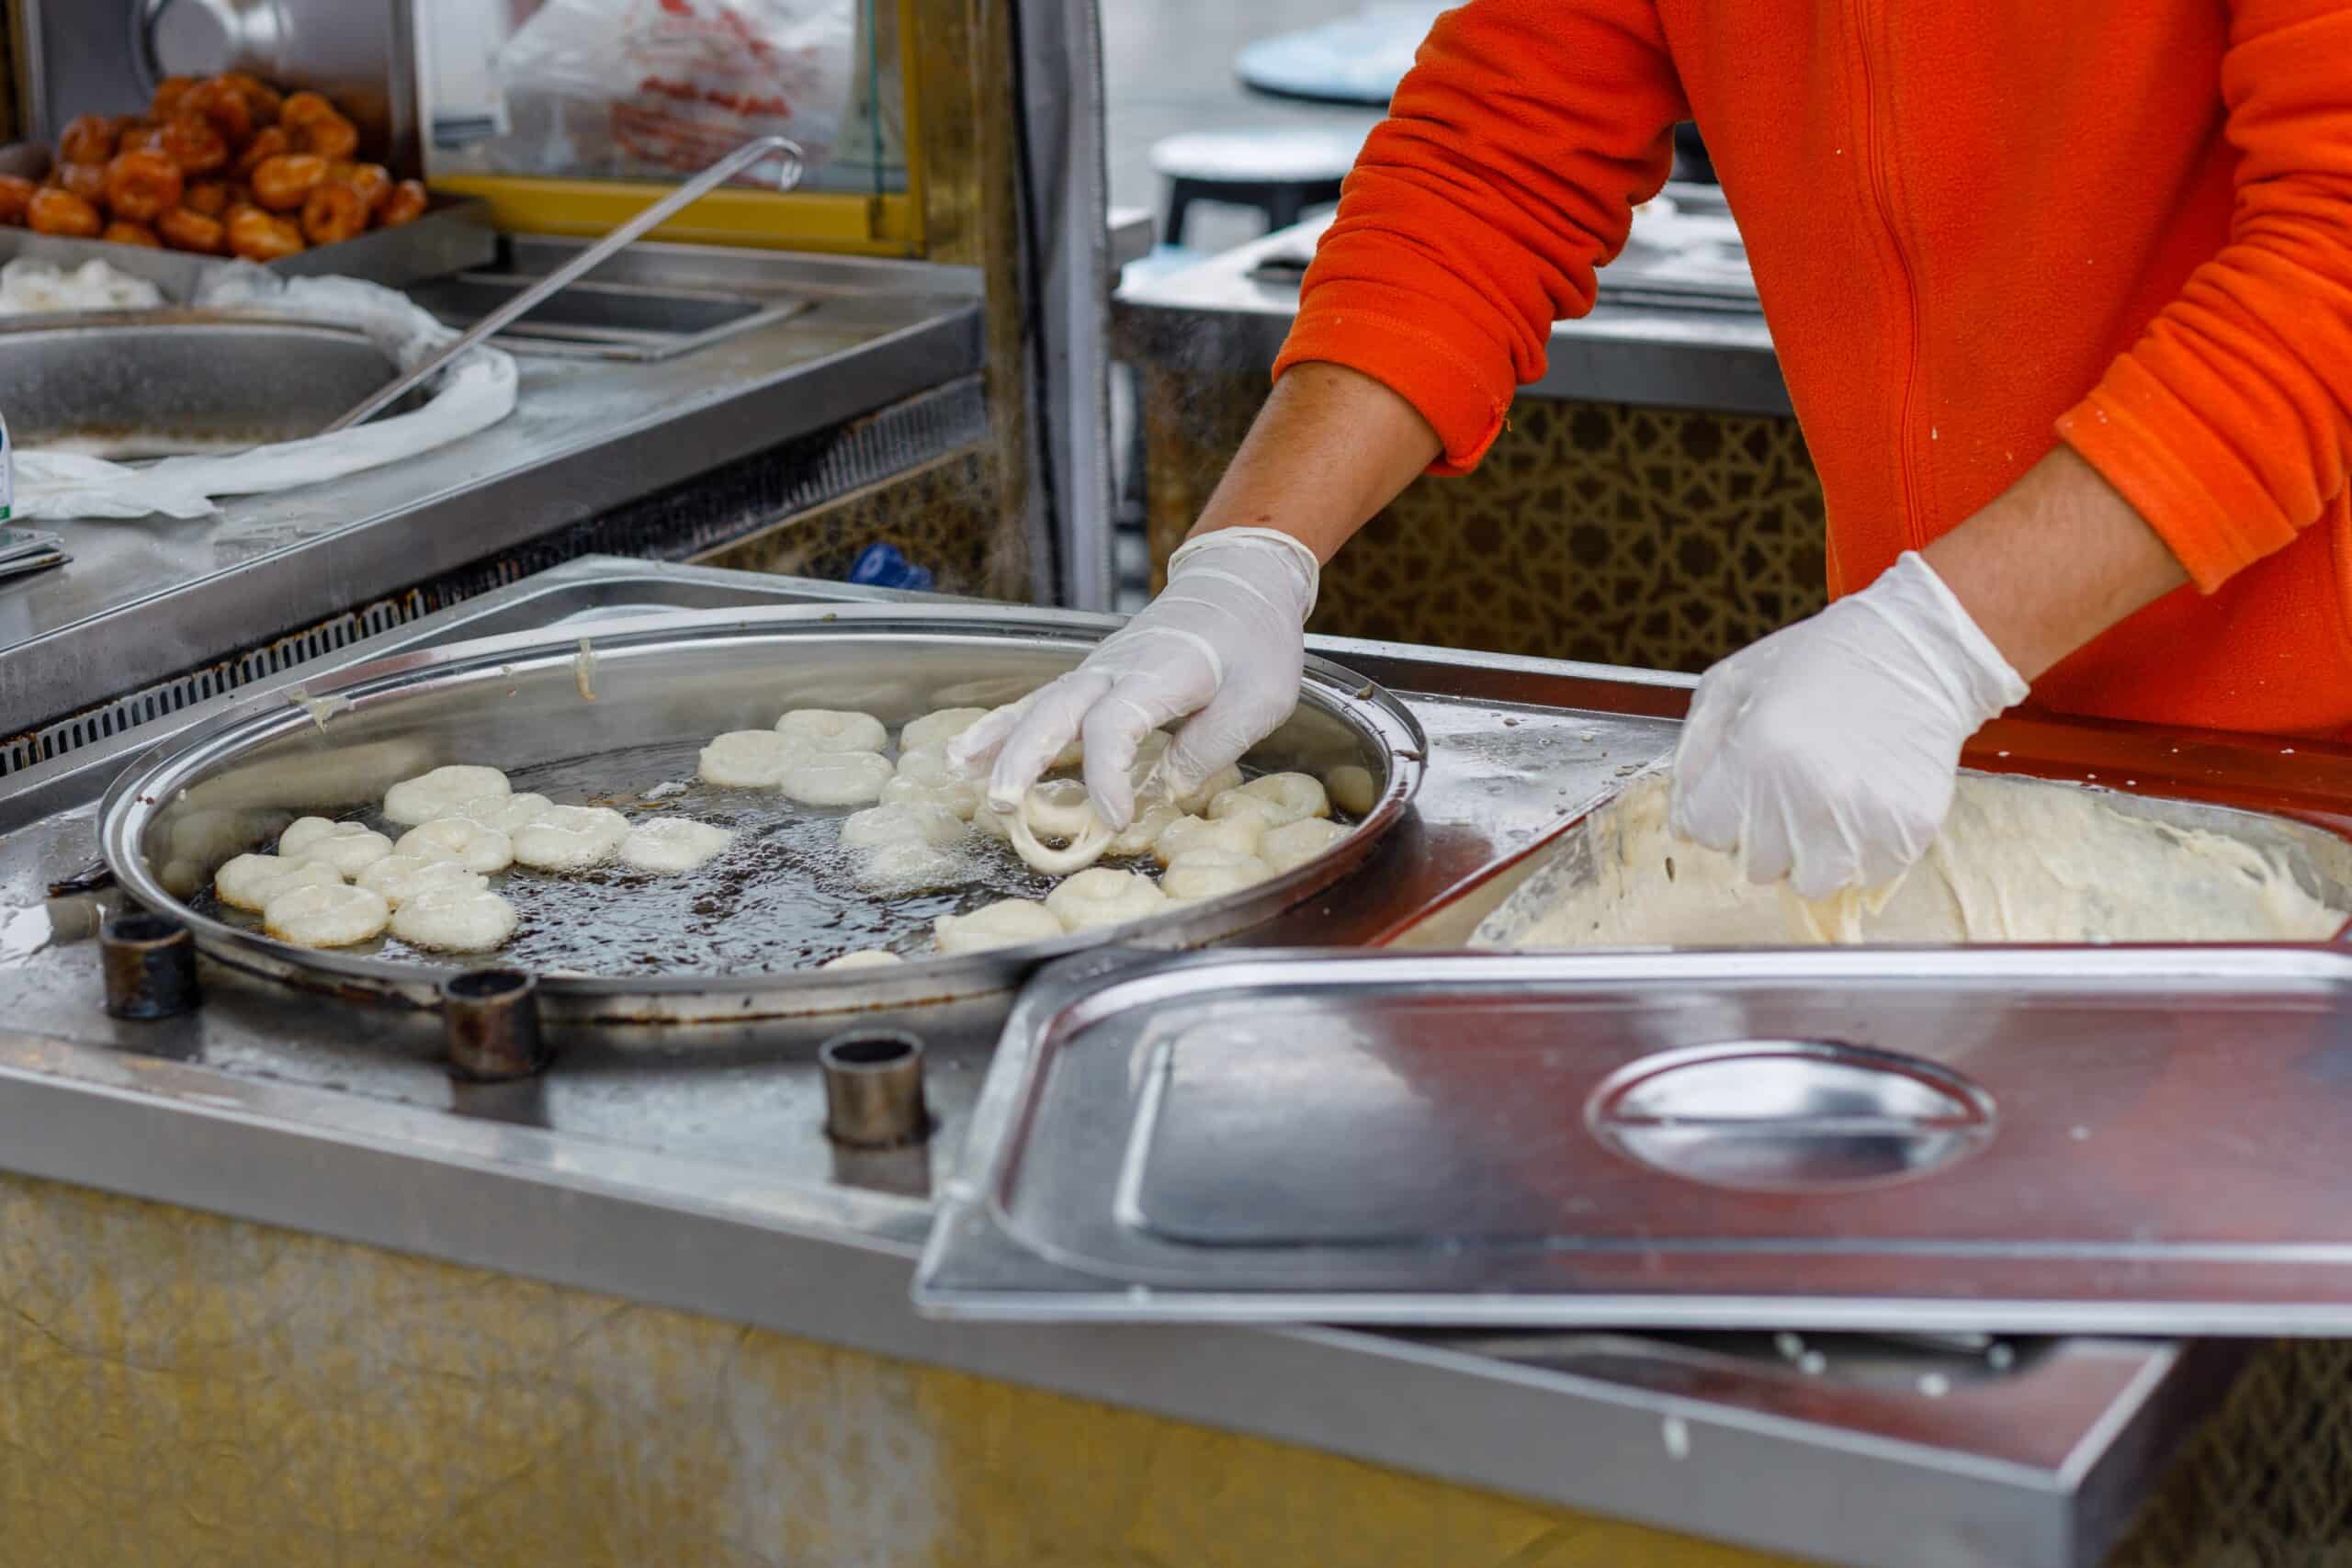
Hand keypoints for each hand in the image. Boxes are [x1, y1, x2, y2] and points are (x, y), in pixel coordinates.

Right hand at [949, 528, 1320, 827]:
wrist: (1240, 583)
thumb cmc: (1255, 642)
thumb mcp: (1259, 700)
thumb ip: (1212, 746)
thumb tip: (1167, 789)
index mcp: (1161, 671)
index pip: (1115, 723)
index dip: (1107, 775)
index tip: (1116, 819)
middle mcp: (1116, 667)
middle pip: (1056, 709)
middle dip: (1024, 756)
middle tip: (1002, 801)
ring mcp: (1097, 670)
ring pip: (1037, 703)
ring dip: (997, 739)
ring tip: (957, 772)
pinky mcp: (1092, 679)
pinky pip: (1038, 702)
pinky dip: (1001, 727)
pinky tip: (967, 754)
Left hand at [1669, 551, 2027, 898]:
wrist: (1914, 652)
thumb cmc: (1815, 663)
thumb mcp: (1731, 684)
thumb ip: (1694, 753)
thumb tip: (1683, 820)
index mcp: (1753, 757)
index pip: (1703, 833)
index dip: (1717, 812)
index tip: (1741, 790)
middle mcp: (1804, 796)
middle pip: (1755, 866)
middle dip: (1765, 835)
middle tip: (1792, 788)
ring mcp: (1859, 820)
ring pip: (1812, 884)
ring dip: (1813, 854)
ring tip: (1828, 802)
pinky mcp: (1908, 832)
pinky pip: (1867, 875)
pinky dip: (1864, 851)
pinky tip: (1867, 801)